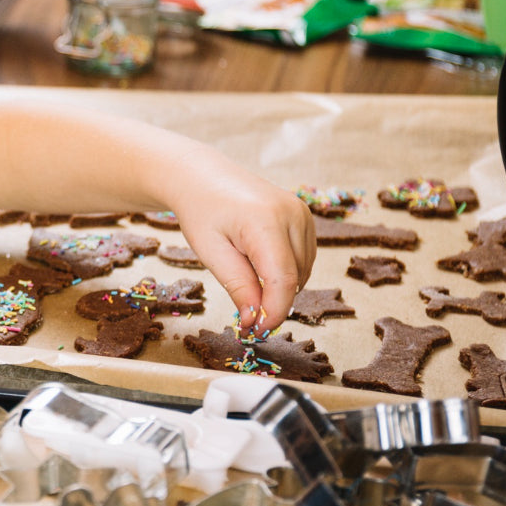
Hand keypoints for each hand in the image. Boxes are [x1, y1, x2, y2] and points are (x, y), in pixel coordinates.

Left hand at [164, 160, 315, 335]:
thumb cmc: (201, 211)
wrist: (202, 176)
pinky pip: (304, 257)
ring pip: (303, 271)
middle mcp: (292, 214)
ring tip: (244, 269)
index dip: (273, 311)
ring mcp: (302, 213)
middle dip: (272, 300)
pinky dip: (286, 269)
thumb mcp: (210, 252)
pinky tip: (259, 260)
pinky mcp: (304, 215)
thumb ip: (237, 286)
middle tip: (244, 310)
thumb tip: (255, 319)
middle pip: (295, 278)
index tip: (257, 330)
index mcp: (265, 221)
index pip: (282, 279)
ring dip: (279, 284)